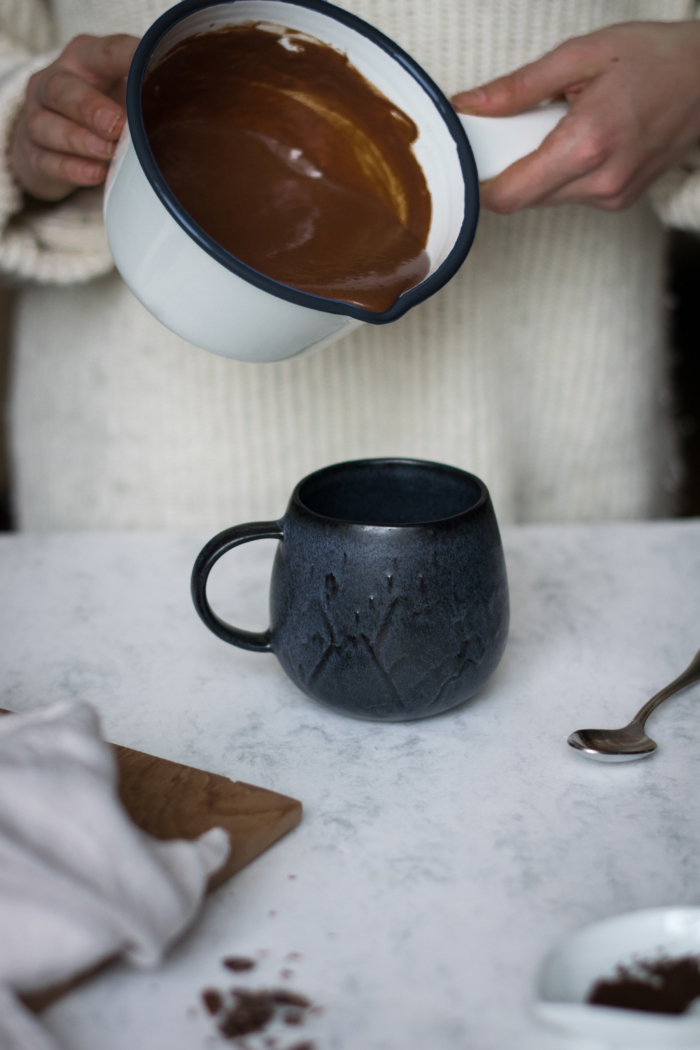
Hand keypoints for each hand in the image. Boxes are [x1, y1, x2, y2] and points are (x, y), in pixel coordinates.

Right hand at [9, 34, 137, 200]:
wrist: (54, 140)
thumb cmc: (102, 109)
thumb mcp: (123, 93)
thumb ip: (145, 96)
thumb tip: (186, 109)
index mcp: (84, 59)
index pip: (105, 52)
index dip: (128, 58)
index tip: (152, 71)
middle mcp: (54, 82)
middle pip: (61, 88)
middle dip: (90, 107)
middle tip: (117, 125)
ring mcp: (38, 118)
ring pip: (46, 125)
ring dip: (79, 140)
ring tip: (107, 153)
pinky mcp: (34, 154)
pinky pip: (48, 161)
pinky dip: (72, 169)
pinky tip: (95, 174)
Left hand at [452, 21, 699, 213]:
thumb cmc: (654, 59)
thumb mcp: (580, 56)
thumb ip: (519, 88)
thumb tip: (471, 106)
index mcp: (586, 145)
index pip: (508, 195)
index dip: (480, 182)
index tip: (473, 159)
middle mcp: (600, 182)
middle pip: (522, 199)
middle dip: (511, 166)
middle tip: (522, 125)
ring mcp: (612, 197)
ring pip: (545, 198)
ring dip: (539, 168)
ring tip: (564, 126)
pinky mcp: (619, 201)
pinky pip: (570, 195)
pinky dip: (565, 172)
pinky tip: (587, 139)